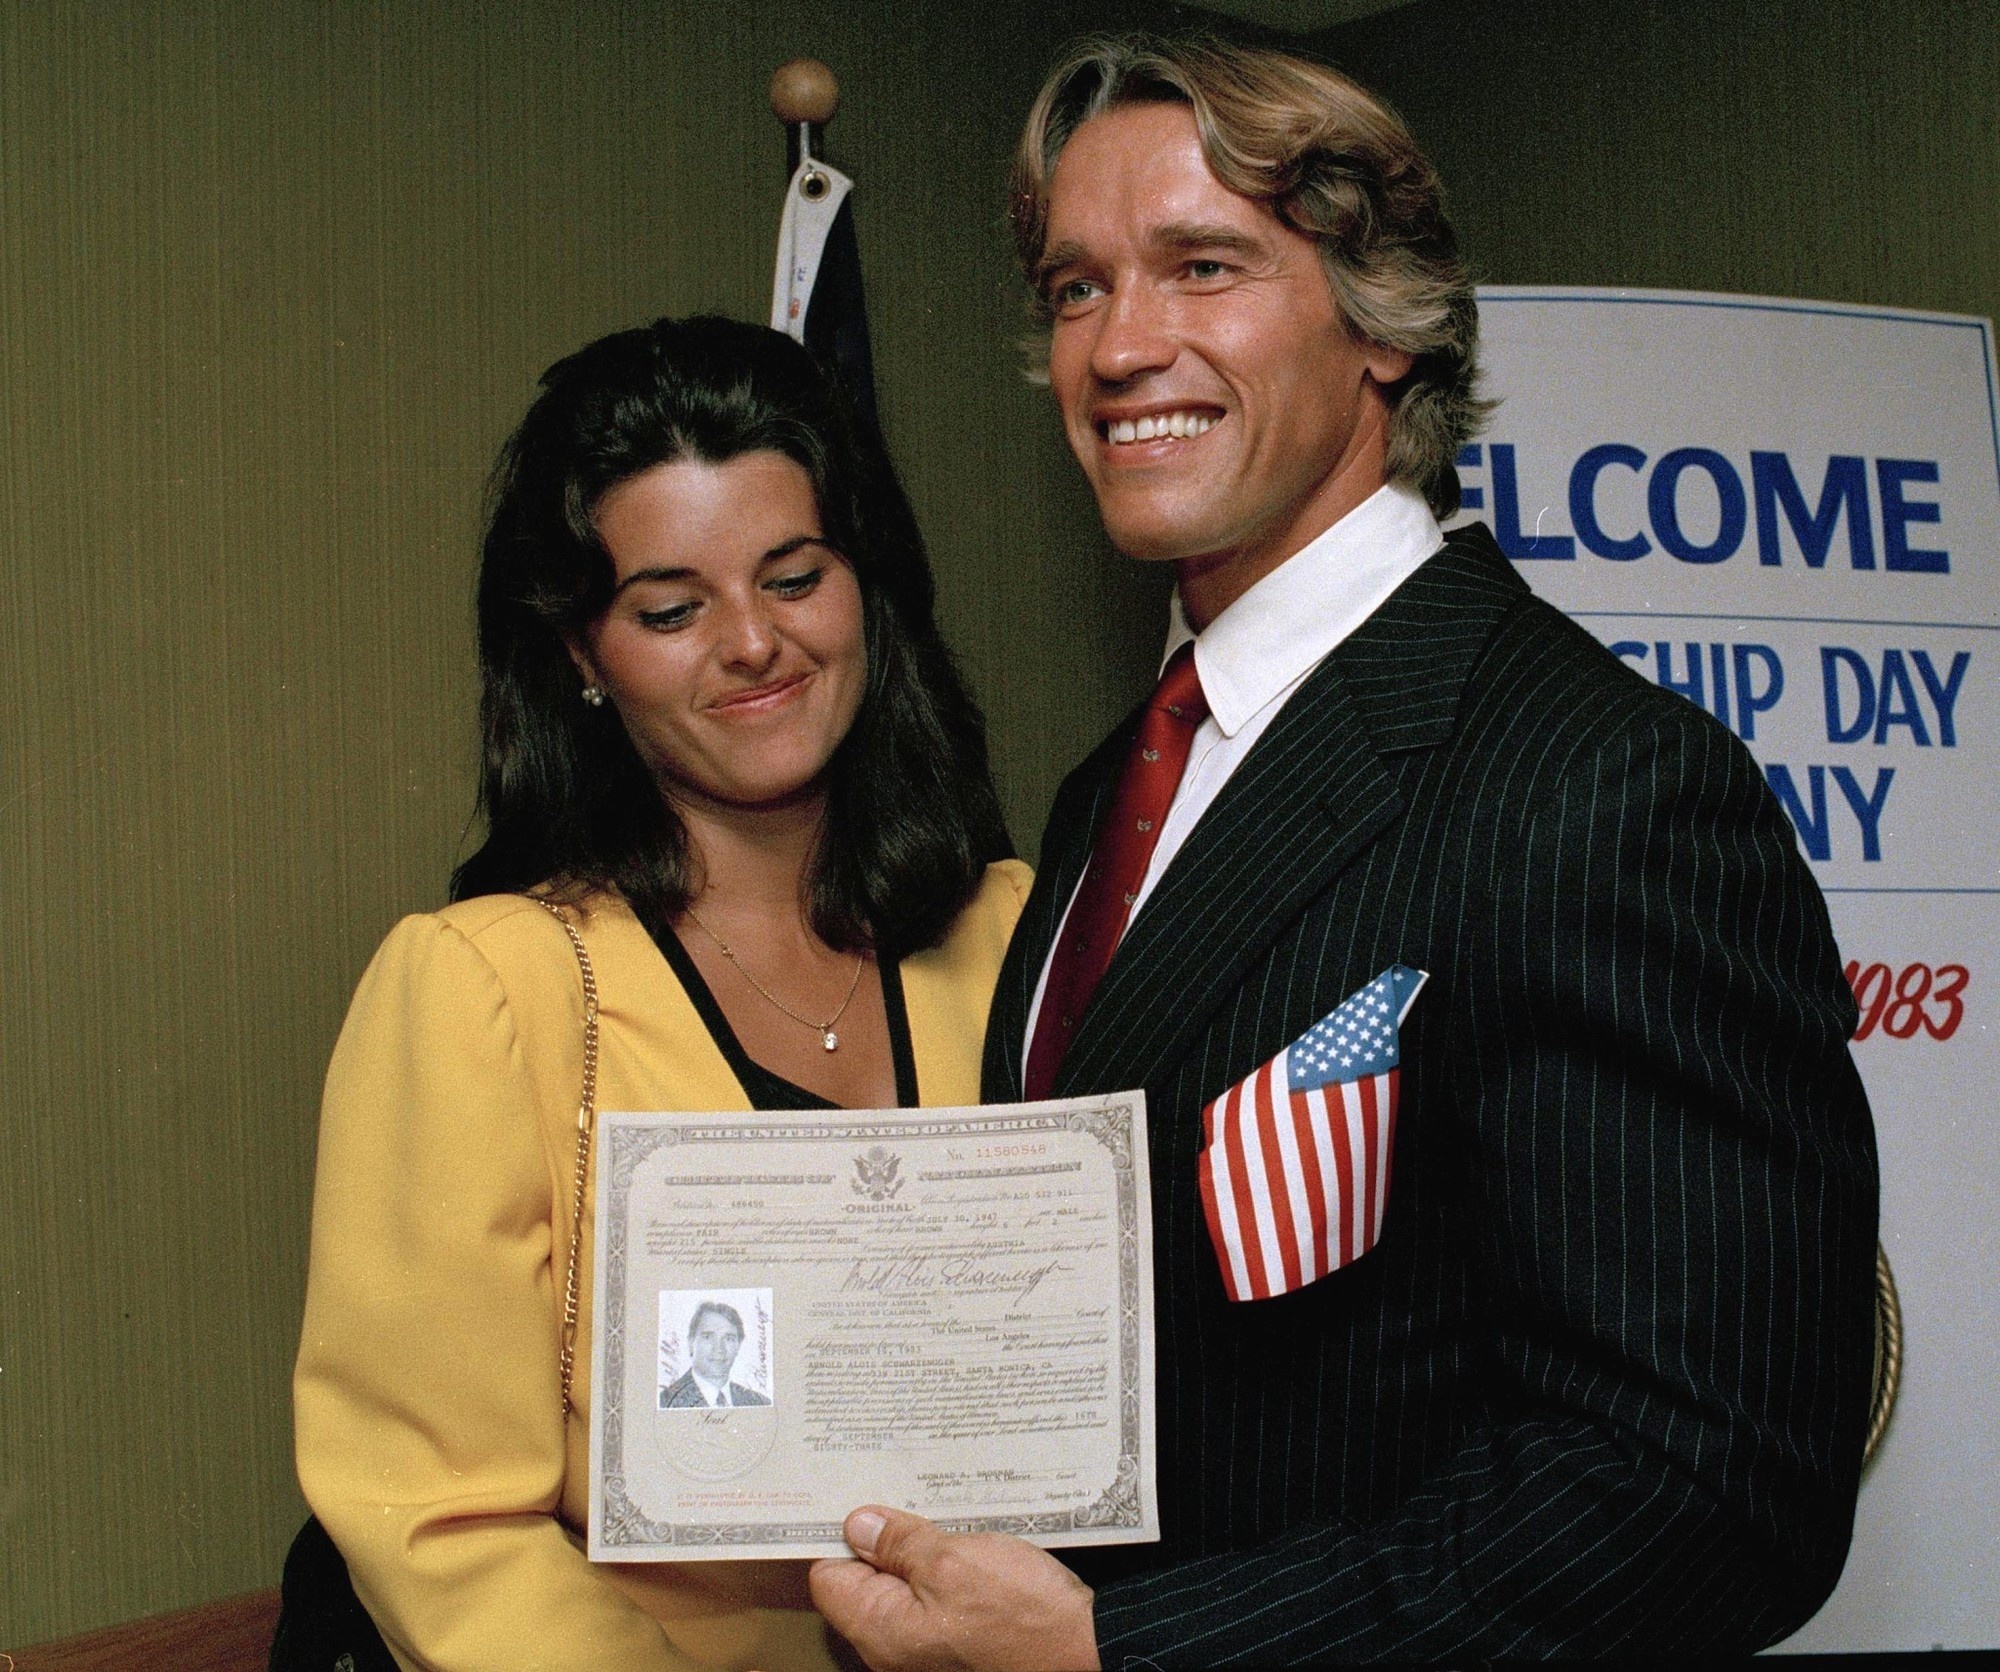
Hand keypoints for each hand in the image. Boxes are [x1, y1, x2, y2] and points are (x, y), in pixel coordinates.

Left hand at [810, 1505, 1099, 1671]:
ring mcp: (928, 1646)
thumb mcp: (955, 1562)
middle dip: (878, 1534)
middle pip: (863, 1580)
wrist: (1086, 1652)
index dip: (834, 1533)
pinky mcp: (959, 1639)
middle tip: (897, 1485)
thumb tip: (856, 1525)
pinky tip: (957, 1534)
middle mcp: (895, 1647)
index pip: (829, 1577)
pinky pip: (931, 1595)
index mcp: (882, 1631)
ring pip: (901, 1584)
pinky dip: (939, 1563)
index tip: (850, 1492)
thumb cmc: (1023, 1614)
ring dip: (913, 1546)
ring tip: (932, 1506)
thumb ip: (900, 1544)